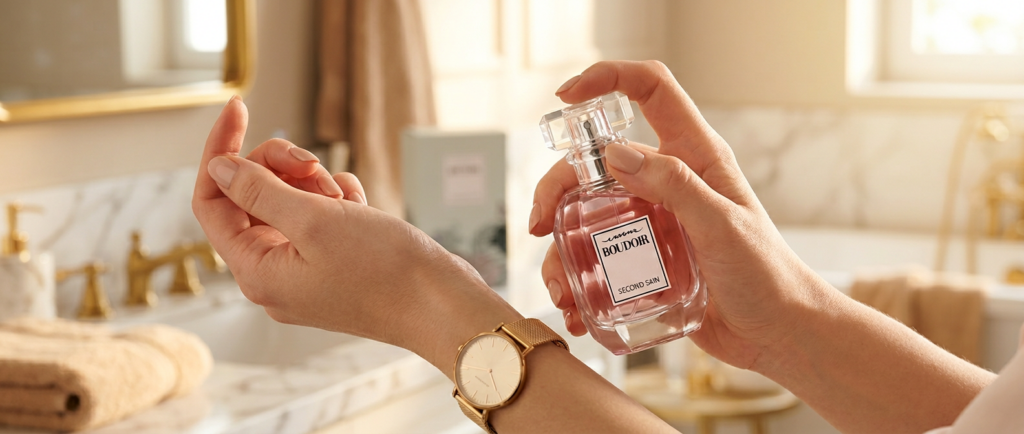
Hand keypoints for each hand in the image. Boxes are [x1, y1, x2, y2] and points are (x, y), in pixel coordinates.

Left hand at [192, 97, 520, 369]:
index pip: (212, 202)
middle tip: (312, 162)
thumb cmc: (384, 272)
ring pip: (287, 204)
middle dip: (280, 169)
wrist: (442, 305)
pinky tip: (359, 206)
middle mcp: (274, 276)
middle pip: (250, 199)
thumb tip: (218, 168)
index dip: (221, 152)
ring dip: (314, 186)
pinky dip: (336, 203)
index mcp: (257, 272)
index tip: (239, 109)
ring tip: (345, 198)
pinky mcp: (334, 265)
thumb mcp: (315, 220)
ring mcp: (304, 271)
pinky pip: (318, 219)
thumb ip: (259, 191)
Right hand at [532, 61, 831, 369]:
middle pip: (596, 162)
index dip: (608, 78)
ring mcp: (653, 220)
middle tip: (540, 224)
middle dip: (557, 188)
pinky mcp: (645, 259)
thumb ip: (675, 185)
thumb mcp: (723, 224)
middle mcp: (667, 182)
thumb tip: (614, 153)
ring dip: (562, 247)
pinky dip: (578, 280)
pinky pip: (598, 258)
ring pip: (588, 214)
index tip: (566, 95)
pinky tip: (575, 308)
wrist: (777, 332)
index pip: (651, 92)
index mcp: (694, 156)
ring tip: (562, 288)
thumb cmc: (767, 275)